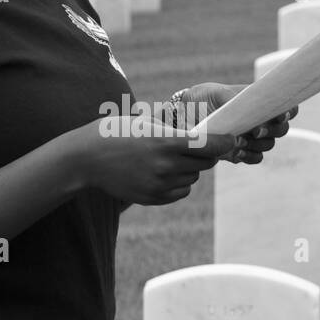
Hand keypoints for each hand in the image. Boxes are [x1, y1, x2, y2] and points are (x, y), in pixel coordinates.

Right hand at [70, 115, 238, 206]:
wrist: (86, 158)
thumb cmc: (115, 132)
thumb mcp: (144, 121)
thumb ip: (174, 127)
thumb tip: (204, 127)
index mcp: (165, 141)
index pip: (209, 145)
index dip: (224, 142)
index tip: (233, 139)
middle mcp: (165, 165)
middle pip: (205, 163)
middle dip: (205, 155)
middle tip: (197, 147)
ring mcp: (159, 184)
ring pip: (193, 178)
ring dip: (190, 169)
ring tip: (171, 159)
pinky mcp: (153, 198)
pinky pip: (181, 192)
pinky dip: (179, 184)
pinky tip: (163, 173)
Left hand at [176, 83, 297, 163]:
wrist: (183, 117)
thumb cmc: (202, 99)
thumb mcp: (215, 93)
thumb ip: (232, 98)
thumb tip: (245, 106)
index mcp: (259, 102)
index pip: (286, 106)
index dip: (289, 111)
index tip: (280, 114)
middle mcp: (259, 120)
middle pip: (281, 129)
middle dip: (273, 130)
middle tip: (255, 130)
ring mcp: (252, 137)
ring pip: (268, 144)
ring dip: (258, 144)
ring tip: (239, 140)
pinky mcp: (242, 152)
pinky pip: (256, 158)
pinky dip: (250, 155)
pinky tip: (237, 151)